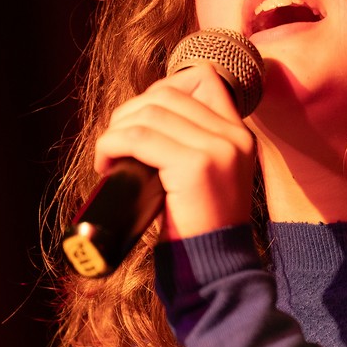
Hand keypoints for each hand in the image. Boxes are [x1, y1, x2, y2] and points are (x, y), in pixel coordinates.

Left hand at [94, 62, 255, 238]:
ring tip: (109, 158)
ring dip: (116, 131)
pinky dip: (112, 145)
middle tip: (116, 144)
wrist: (214, 268)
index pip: (204, 79)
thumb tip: (144, 115)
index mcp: (239, 135)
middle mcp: (234, 136)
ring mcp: (217, 149)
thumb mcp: (209, 176)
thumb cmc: (199, 227)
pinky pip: (138, 138)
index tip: (142, 120)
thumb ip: (193, 143)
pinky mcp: (195, 165)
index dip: (162, 91)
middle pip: (168, 92)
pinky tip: (107, 165)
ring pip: (149, 112)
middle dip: (130, 112)